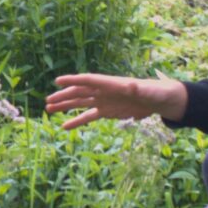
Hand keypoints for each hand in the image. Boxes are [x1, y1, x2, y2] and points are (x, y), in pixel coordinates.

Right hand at [45, 73, 186, 129]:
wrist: (159, 100)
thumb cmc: (155, 92)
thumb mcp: (147, 90)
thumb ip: (137, 88)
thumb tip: (131, 85)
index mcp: (111, 84)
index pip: (89, 80)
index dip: (73, 80)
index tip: (57, 81)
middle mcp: (104, 91)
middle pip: (80, 92)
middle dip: (64, 96)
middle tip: (48, 101)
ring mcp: (104, 101)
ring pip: (80, 103)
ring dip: (65, 106)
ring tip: (49, 109)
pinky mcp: (107, 112)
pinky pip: (89, 117)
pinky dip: (77, 121)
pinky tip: (64, 126)